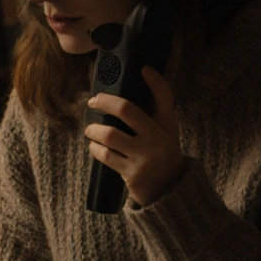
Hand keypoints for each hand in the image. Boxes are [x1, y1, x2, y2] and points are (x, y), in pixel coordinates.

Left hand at [85, 66, 185, 206]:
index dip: (155, 81)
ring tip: (90, 129)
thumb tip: (136, 85)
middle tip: (93, 101)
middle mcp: (158, 139)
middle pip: (127, 110)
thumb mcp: (166, 132)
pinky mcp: (132, 174)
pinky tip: (94, 146)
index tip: (143, 69)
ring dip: (94, 129)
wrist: (169, 190)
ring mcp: (144, 157)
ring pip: (110, 134)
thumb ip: (157, 111)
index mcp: (168, 126)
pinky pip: (106, 156)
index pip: (165, 98)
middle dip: (105, 101)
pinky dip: (95, 149)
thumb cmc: (162, 153)